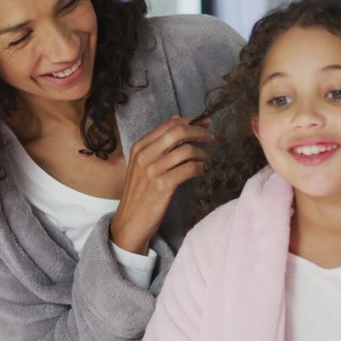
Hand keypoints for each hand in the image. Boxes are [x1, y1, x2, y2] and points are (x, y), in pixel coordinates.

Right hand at [110, 116, 211, 254]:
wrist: (130, 222)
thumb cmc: (140, 193)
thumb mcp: (143, 164)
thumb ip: (158, 142)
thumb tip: (177, 119)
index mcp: (140, 147)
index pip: (169, 125)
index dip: (190, 121)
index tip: (204, 123)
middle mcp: (145, 155)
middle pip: (178, 132)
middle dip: (199, 132)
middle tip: (210, 138)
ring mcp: (153, 170)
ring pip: (187, 150)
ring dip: (203, 153)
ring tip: (207, 160)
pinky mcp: (163, 186)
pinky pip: (190, 168)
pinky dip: (200, 168)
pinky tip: (202, 171)